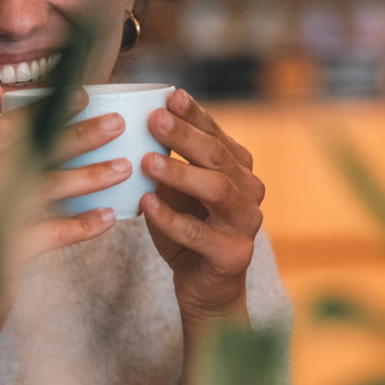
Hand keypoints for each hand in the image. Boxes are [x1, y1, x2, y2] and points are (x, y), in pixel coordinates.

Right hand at [0, 82, 131, 354]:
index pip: (4, 129)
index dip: (45, 110)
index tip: (83, 96)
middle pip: (28, 152)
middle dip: (76, 135)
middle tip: (116, 125)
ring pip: (42, 188)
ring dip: (88, 177)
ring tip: (122, 169)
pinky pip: (48, 232)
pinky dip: (81, 224)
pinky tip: (108, 218)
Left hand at [140, 89, 264, 323]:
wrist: (205, 289)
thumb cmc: (186, 232)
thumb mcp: (176, 193)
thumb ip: (167, 163)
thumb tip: (136, 125)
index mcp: (237, 170)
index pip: (217, 135)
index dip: (195, 114)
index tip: (170, 95)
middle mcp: (248, 191)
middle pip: (217, 157)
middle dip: (185, 135)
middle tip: (153, 119)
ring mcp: (246, 223)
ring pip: (215, 190)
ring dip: (179, 173)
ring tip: (146, 161)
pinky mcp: (234, 254)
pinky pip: (199, 233)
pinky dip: (171, 218)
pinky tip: (147, 204)